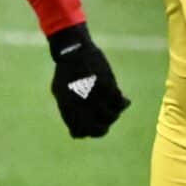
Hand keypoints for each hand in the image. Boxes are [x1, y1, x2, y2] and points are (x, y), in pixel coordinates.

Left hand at [46, 22, 128, 137]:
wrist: (74, 51)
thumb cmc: (66, 72)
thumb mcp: (60, 93)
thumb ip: (68, 113)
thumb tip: (76, 134)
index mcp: (67, 109)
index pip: (80, 133)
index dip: (88, 133)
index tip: (94, 127)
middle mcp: (81, 106)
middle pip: (98, 129)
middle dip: (103, 129)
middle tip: (106, 123)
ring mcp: (95, 97)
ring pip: (111, 117)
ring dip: (113, 114)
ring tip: (113, 107)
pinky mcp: (107, 87)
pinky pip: (120, 103)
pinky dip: (123, 102)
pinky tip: (124, 99)